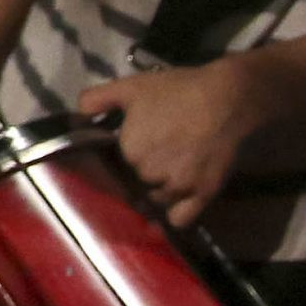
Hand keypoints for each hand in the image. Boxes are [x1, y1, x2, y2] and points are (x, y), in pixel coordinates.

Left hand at [74, 54, 273, 229]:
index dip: (127, 154)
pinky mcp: (202, 195)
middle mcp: (148, 175)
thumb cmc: (178, 90)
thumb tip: (76, 117)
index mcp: (128, 152)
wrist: (229, 98)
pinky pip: (180, 219)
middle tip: (160, 153)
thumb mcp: (131, 86)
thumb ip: (96, 99)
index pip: (118, 163)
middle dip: (144, 171)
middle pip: (138, 181)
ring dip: (159, 192)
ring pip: (157, 200)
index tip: (138, 144)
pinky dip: (175, 215)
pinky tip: (177, 206)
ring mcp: (176, 188)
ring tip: (172, 174)